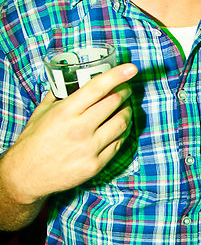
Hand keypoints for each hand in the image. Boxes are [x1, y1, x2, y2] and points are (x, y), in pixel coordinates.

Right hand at [2, 63, 137, 204]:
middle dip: (124, 92)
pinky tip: (118, 127)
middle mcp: (79, 129)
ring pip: (122, 123)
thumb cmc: (34, 141)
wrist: (27, 175)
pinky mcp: (96, 165)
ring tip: (124, 107)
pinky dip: (122, 132)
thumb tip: (75, 80)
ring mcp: (90, 148)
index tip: (130, 69)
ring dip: (126, 111)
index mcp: (65, 112)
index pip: (97, 88)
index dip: (117, 76)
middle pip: (114, 103)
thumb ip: (60, 94)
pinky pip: (118, 143)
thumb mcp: (43, 111)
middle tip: (125, 88)